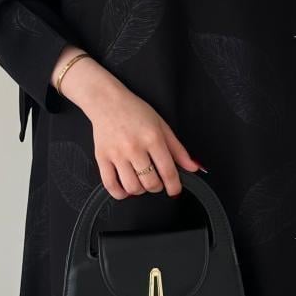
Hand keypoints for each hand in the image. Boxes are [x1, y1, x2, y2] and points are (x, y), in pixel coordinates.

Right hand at [50, 46, 202, 198]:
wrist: (106, 101)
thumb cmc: (134, 111)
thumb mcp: (162, 126)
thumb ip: (178, 149)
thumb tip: (193, 167)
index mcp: (152, 138)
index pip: (168, 171)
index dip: (174, 186)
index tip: (174, 190)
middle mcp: (134, 148)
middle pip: (150, 183)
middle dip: (157, 187)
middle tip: (156, 180)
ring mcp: (117, 154)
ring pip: (132, 187)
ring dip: (140, 190)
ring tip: (141, 182)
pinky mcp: (102, 158)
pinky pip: (110, 185)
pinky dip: (120, 193)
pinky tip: (126, 189)